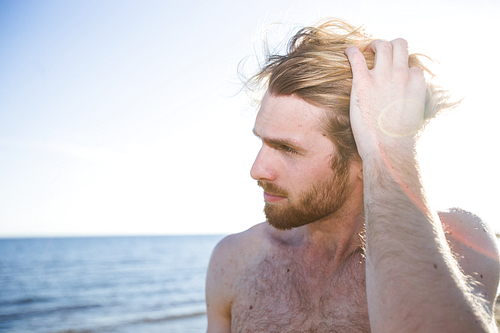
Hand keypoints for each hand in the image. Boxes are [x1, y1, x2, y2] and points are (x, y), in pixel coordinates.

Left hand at [344, 39, 425, 159]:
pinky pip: (356, 57)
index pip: (412, 67)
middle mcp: (402, 75)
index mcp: (417, 83)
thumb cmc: (400, 139)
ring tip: (366, 51)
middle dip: (391, 46)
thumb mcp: (416, 117)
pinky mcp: (363, 82)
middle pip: (400, 45)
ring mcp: (382, 77)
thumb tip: (409, 104)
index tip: (394, 77)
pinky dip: (351, 50)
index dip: (403, 70)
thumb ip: (413, 103)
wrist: (387, 148)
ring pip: (382, 46)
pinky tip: (347, 51)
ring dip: (374, 45)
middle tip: (380, 53)